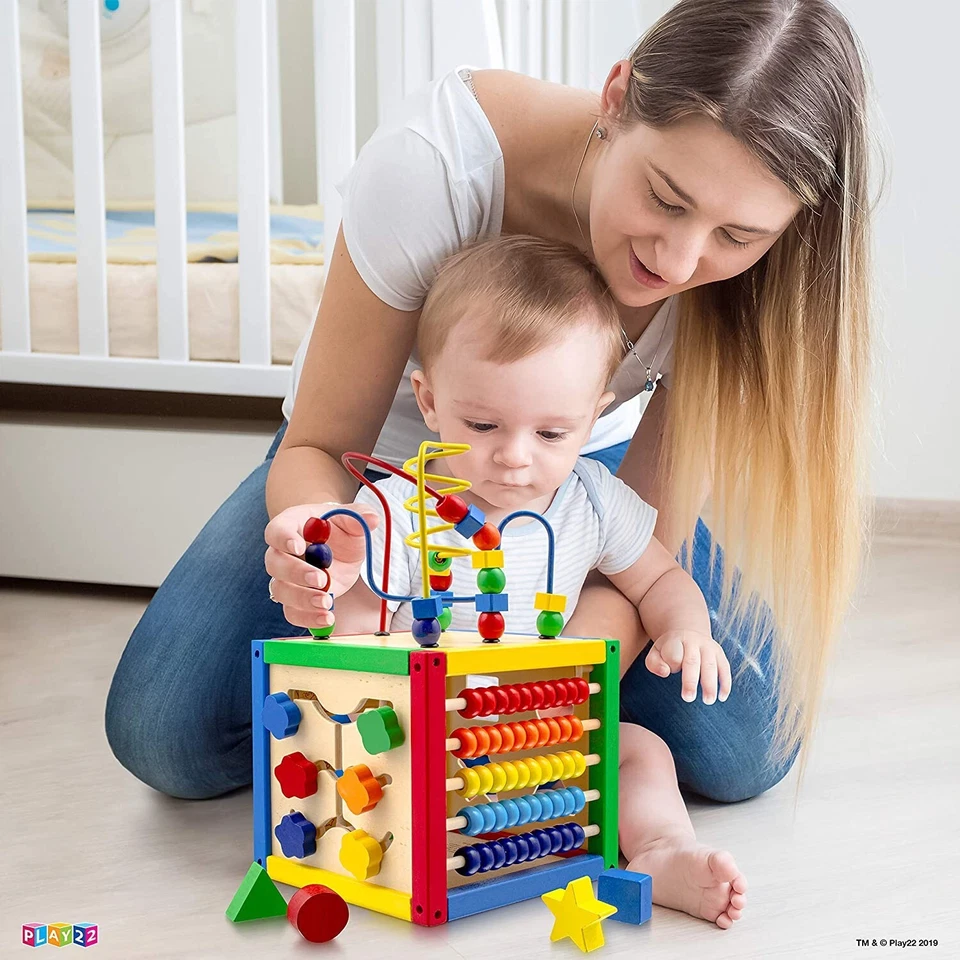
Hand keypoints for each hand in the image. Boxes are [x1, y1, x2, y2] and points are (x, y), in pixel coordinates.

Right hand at [264, 502, 379, 630]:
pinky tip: (326, 618)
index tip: (299, 546)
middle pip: (276, 564)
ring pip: (281, 591)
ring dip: (302, 599)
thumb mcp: (352, 518)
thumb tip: (372, 518)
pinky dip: (308, 618)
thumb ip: (358, 515)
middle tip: (321, 579)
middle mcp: (282, 552)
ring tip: (327, 602)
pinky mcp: (297, 598)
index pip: (276, 530)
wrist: (341, 546)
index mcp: (291, 525)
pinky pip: (293, 612)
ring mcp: (287, 578)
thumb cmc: (339, 528)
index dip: (284, 538)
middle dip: (296, 573)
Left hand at [645, 630, 730, 704]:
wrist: (687, 631)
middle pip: (693, 661)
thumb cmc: (669, 648)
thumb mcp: (656, 652)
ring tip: (708, 701)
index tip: (669, 672)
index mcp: (676, 640)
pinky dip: (725, 683)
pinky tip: (722, 697)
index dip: (672, 663)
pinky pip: (725, 668)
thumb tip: (665, 672)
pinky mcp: (720, 654)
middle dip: (691, 681)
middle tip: (688, 698)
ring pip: (711, 666)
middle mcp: (694, 642)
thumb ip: (654, 663)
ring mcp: (709, 647)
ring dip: (710, 684)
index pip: (674, 653)